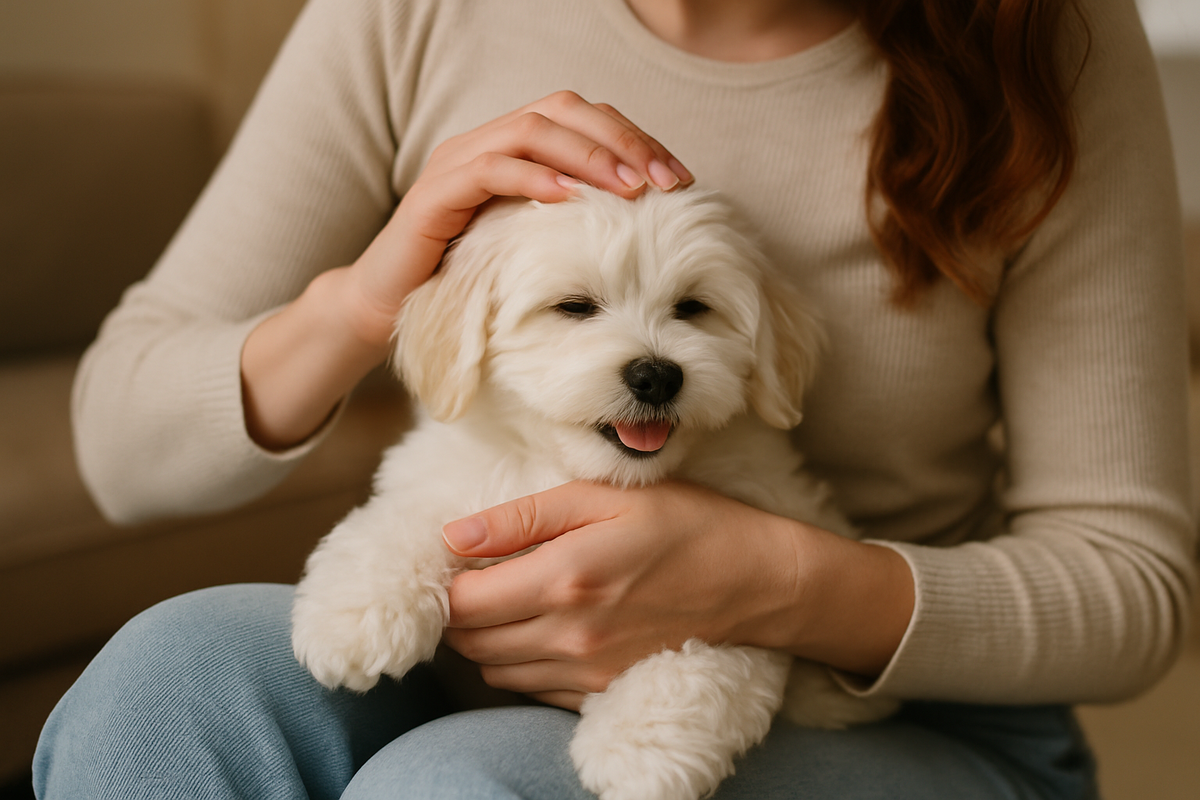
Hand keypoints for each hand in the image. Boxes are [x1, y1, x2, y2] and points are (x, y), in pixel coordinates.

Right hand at [243, 92, 692, 448]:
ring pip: (532, 131)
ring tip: (629, 189)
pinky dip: (533, 179)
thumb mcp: (534, 246)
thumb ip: (575, 222)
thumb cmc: (470, 279)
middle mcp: (486, 143)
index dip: (635, 140)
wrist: (391, 308)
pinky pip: (489, 171)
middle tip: (665, 181)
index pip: (583, 118)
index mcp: (514, 148)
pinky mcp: (434, 195)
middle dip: (622, 142)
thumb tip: (648, 223)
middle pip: (563, 110)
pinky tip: (569, 199)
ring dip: (588, 157)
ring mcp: (457, 163)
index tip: (679, 179)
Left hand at [440, 480, 815, 709]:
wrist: (755, 582)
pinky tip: (543, 626)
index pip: (462, 604)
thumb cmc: (684, 524)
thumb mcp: (606, 497)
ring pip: (495, 670)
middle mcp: (569, 634)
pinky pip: (532, 689)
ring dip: (487, 639)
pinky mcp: (602, 690)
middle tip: (477, 576)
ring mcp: (586, 670)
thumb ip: (523, 517)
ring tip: (509, 600)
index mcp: (563, 578)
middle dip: (459, 612)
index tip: (454, 560)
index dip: (444, 584)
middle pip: (470, 643)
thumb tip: (455, 535)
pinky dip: (521, 663)